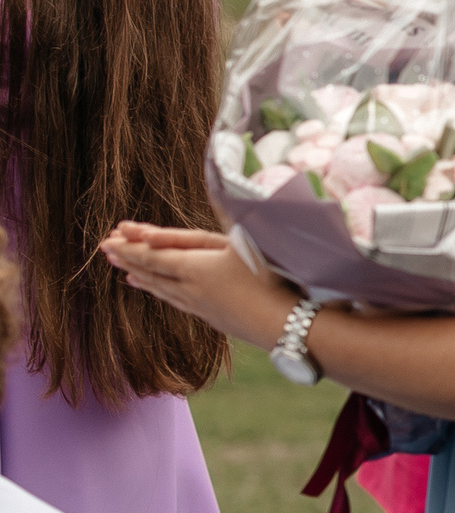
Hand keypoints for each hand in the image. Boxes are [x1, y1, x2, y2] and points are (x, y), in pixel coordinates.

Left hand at [99, 223, 294, 347]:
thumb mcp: (253, 240)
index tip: (110, 237)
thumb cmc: (274, 279)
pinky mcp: (214, 318)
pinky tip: (161, 292)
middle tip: (106, 249)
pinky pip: (177, 302)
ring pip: (163, 289)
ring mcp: (201, 305)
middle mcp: (191, 288)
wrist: (290, 326)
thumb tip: (218, 187)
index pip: (154, 254)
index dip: (132, 246)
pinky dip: (161, 293)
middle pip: (154, 271)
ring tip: (125, 272)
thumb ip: (231, 214)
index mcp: (196, 266)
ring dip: (143, 277)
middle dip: (130, 258)